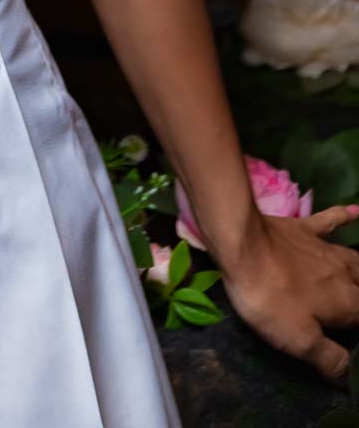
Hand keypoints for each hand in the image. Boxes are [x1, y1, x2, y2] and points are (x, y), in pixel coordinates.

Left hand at [217, 203, 358, 384]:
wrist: (241, 245)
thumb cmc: (271, 298)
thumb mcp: (301, 341)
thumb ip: (332, 361)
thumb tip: (351, 378)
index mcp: (348, 303)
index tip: (354, 340)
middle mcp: (345, 274)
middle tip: (353, 312)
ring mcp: (325, 249)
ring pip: (357, 260)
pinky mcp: (303, 230)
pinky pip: (331, 220)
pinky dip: (346, 217)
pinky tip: (357, 211)